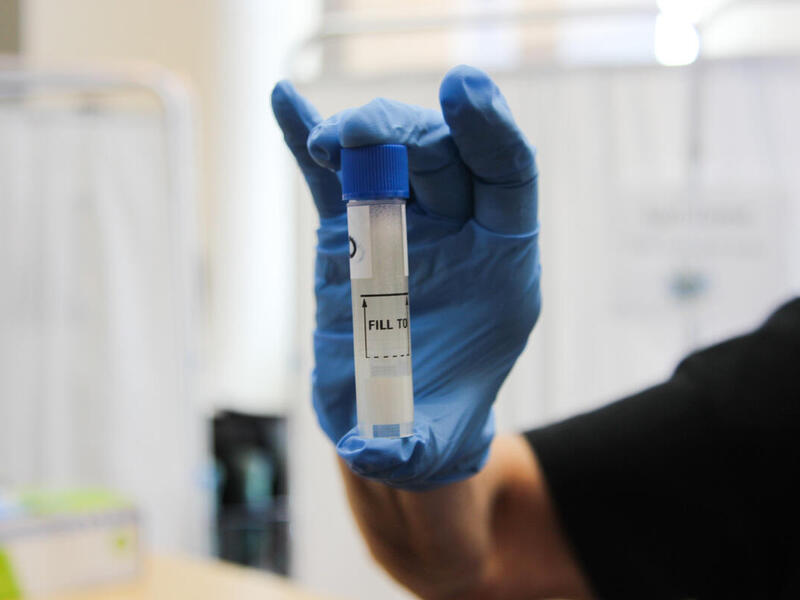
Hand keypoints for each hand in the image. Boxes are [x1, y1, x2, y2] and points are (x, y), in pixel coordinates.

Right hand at [272, 65, 539, 489]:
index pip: (507, 177)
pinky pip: (330, 182)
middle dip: (405, 137)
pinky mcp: (348, 236)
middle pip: (441, 156)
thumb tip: (380, 452)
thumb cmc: (431, 422)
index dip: (491, 132)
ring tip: (326, 141)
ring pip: (387, 158)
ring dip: (357, 137)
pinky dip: (306, 143)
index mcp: (500, 261)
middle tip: (360, 138)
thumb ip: (414, 446)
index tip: (464, 94)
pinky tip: (283, 102)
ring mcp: (401, 227)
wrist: (395, 417)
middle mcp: (455, 232)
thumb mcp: (432, 440)